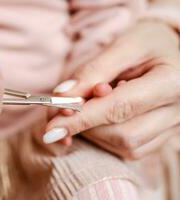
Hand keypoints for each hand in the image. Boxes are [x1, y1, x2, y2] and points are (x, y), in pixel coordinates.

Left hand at [44, 21, 179, 158]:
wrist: (167, 51)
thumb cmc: (147, 43)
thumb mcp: (122, 46)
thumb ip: (92, 72)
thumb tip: (62, 97)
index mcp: (171, 82)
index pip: (121, 107)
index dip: (83, 119)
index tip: (51, 127)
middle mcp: (177, 112)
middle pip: (122, 134)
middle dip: (86, 125)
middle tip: (66, 108)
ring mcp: (171, 129)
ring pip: (123, 146)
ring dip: (93, 131)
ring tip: (90, 106)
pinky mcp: (160, 138)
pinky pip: (128, 149)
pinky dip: (104, 137)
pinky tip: (100, 118)